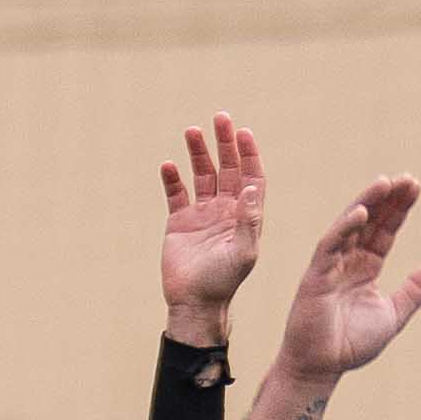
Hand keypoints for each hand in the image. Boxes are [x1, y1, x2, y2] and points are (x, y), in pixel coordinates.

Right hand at [156, 113, 263, 341]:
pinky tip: (168, 164)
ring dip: (198, 153)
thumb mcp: (244, 252)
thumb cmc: (224, 282)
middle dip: (224, 143)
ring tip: (192, 130)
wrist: (195, 302)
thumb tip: (252, 187)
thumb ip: (249, 220)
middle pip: (227, 169)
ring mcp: (202, 215)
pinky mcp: (179, 222)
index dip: (249, 154)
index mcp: (245, 216)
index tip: (244, 132)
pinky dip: (172, 178)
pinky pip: (175, 193)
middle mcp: (226, 211)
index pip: (251, 177)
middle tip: (220, 117)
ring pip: (201, 175)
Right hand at [277, 176, 420, 381]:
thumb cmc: (351, 343)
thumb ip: (416, 290)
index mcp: (365, 268)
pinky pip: (329, 246)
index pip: (384, 231)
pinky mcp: (315, 276)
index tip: (415, 188)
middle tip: (407, 179)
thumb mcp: (394, 313)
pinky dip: (344, 228)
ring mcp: (329, 266)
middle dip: (387, 199)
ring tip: (385, 182)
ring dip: (366, 202)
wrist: (323, 366)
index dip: (399, 210)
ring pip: (348, 226)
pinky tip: (361, 212)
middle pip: (369, 222)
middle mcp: (346, 261)